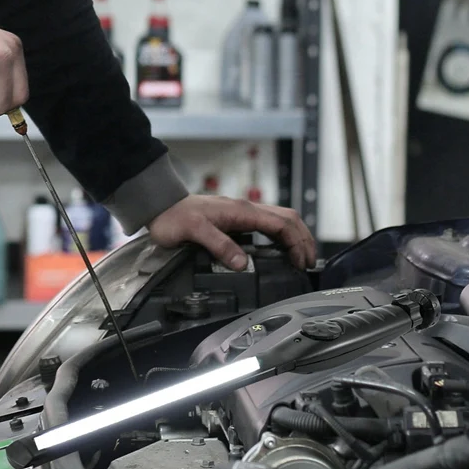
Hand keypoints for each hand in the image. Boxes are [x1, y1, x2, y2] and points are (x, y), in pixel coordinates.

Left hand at [148, 195, 315, 270]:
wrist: (159, 205)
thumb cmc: (174, 217)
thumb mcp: (194, 232)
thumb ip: (219, 245)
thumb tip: (243, 263)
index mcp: (241, 211)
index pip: (281, 224)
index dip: (296, 243)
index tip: (301, 263)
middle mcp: (245, 210)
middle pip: (287, 219)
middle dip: (303, 239)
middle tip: (309, 263)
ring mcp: (241, 213)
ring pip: (279, 220)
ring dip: (294, 237)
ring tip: (301, 258)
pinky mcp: (235, 219)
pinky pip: (266, 225)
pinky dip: (280, 237)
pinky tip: (279, 250)